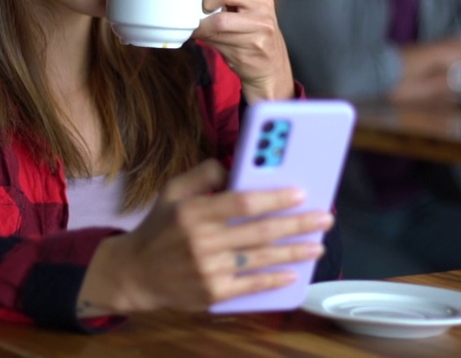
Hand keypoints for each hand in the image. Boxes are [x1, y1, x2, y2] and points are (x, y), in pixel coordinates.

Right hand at [78, 159, 331, 315]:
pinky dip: (274, 280)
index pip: (242, 202)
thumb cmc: (160, 227)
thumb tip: (236, 167)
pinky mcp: (212, 294)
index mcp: (193, 212)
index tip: (300, 193)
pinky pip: (250, 285)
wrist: (136, 273)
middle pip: (260, 232)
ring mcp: (207, 270)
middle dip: (298, 224)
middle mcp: (201, 241)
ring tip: (318, 246)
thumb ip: (203, 174)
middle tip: (324, 218)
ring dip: (294, 252)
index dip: (274, 198)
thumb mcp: (173, 191)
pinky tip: (293, 274)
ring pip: (261, 259)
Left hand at [192, 0, 295, 101]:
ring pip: (218, 31)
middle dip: (203, 18)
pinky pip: (219, 45)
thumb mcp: (247, 10)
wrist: (272, 68)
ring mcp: (257, 39)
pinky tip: (209, 40)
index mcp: (262, 1)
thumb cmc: (255, 36)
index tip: (202, 3)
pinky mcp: (248, 56)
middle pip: (222, 16)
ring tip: (200, 30)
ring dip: (202, 31)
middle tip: (198, 19)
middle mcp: (263, 18)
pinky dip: (207, 41)